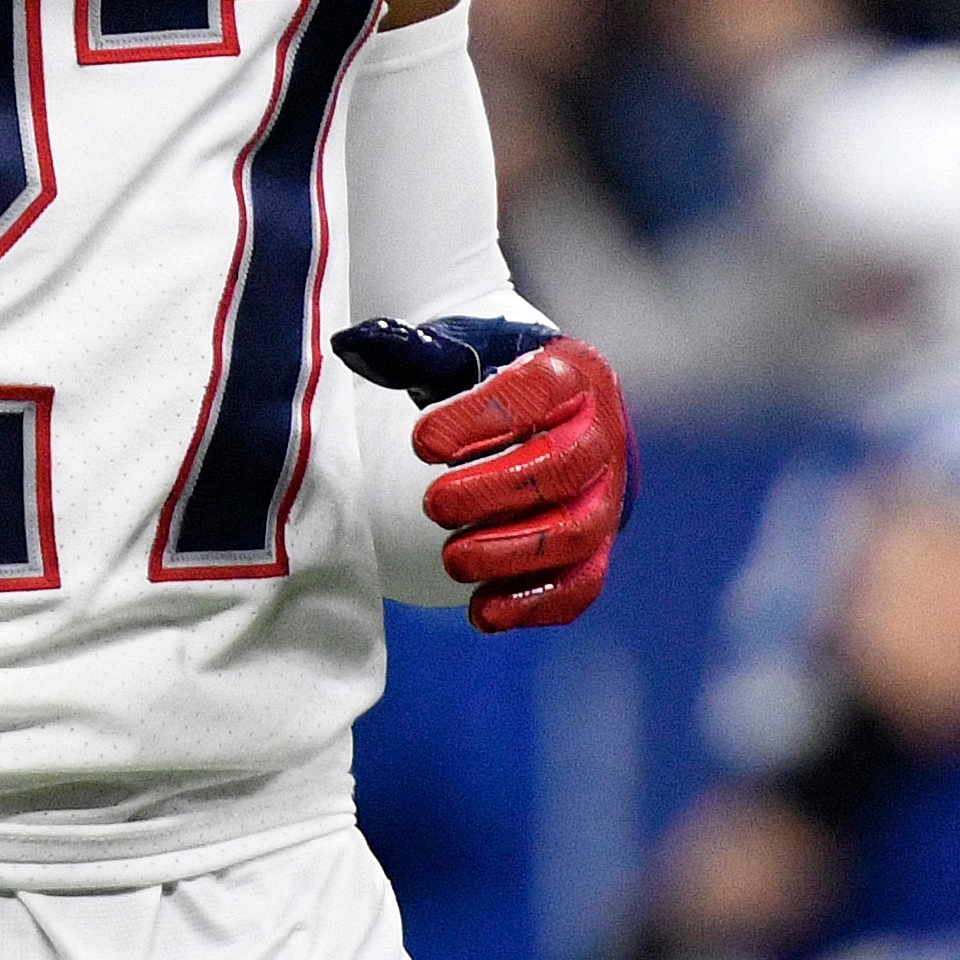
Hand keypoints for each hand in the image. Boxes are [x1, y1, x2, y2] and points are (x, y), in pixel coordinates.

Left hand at [335, 315, 631, 630]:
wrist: (556, 419)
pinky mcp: (598, 546)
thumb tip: (353, 346)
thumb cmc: (498, 383)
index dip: (481, 420)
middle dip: (496, 492)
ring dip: (513, 554)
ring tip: (453, 561)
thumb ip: (411, 351)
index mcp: (571, 376)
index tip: (421, 444)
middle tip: (434, 505)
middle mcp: (600, 435)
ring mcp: (606, 495)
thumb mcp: (460, 353)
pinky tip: (483, 614)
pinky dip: (536, 604)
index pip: (537, 394)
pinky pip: (582, 583)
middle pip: (563, 468)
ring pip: (577, 532)